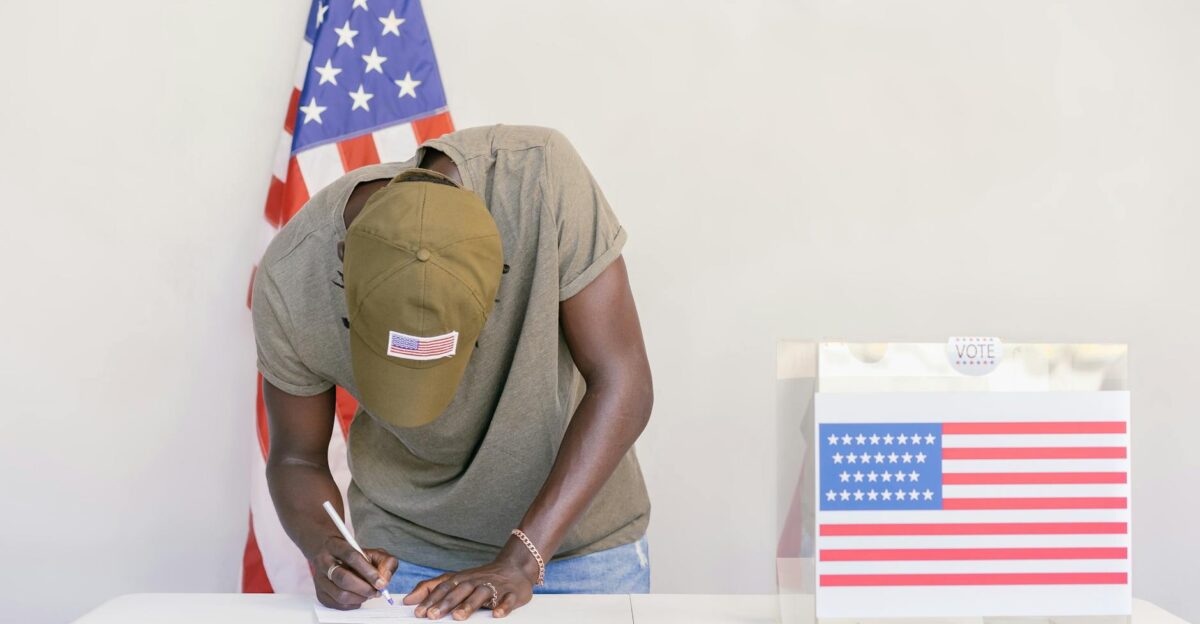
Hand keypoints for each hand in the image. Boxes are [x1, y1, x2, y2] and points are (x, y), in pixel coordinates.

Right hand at [311, 536, 398, 609]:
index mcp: (336, 545)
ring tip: (369, 594)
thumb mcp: (373, 552)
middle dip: (364, 588)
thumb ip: (385, 562)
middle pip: (343, 578)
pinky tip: (359, 597)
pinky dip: (351, 604)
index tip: (381, 582)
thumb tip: (384, 581)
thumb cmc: (356, 555)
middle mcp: (324, 561)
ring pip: (339, 594)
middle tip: (376, 591)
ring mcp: (319, 578)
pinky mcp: (320, 592)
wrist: (331, 554)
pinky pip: (336, 604)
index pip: (352, 557)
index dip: (368, 572)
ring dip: (359, 598)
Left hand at [404, 555, 535, 619]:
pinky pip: (508, 600)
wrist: (515, 567)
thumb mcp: (455, 579)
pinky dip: (503, 606)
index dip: (431, 599)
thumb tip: (408, 600)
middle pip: (460, 590)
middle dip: (446, 603)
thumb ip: (431, 588)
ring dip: (469, 605)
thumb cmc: (480, 578)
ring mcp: (495, 586)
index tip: (419, 612)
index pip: (444, 588)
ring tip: (458, 616)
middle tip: (433, 615)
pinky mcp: (512, 593)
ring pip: (482, 594)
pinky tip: (496, 614)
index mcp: (462, 579)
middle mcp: (476, 581)